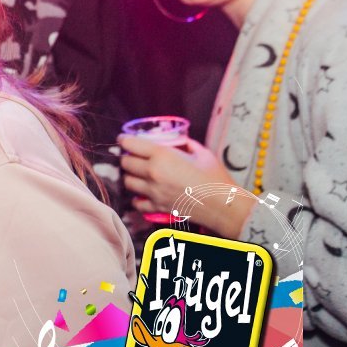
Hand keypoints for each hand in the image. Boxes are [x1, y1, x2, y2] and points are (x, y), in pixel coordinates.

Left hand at [119, 135, 253, 237]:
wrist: (223, 205)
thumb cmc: (215, 177)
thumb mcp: (201, 153)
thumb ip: (185, 144)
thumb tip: (177, 141)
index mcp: (162, 155)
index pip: (131, 144)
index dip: (124, 140)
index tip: (123, 139)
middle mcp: (153, 173)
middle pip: (125, 163)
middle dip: (128, 158)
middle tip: (134, 157)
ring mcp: (153, 191)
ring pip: (127, 182)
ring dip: (131, 177)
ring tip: (140, 175)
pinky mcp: (156, 207)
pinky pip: (137, 203)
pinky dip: (138, 198)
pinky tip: (144, 194)